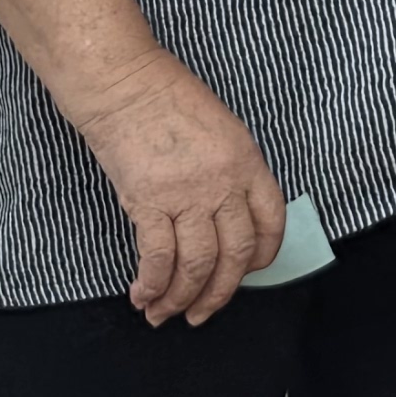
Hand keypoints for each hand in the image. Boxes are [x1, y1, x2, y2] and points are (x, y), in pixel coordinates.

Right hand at [74, 51, 287, 324]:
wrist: (124, 82)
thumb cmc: (167, 97)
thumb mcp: (221, 129)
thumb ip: (230, 173)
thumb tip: (225, 218)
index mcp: (247, 161)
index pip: (271, 222)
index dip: (261, 258)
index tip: (246, 273)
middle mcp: (224, 183)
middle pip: (235, 255)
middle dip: (219, 294)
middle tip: (203, 313)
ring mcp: (188, 194)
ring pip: (197, 265)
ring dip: (182, 298)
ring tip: (166, 314)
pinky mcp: (149, 202)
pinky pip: (158, 258)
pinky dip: (152, 285)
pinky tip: (143, 296)